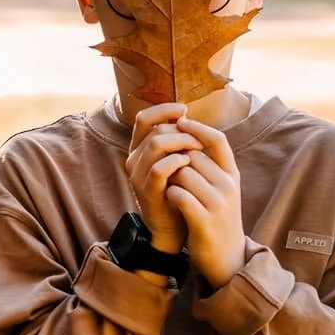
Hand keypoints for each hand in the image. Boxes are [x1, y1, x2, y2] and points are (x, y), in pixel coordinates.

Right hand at [124, 103, 196, 252]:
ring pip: (156, 144)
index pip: (144, 118)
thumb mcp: (175, 159)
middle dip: (182, 131)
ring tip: (198, 150)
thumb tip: (184, 114)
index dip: (164, 110)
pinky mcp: (146, 191)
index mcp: (139, 149)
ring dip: (182, 142)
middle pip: (156, 130)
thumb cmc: (179, 188)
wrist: (174, 224)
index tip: (185, 111)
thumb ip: (175, 139)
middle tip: (200, 140)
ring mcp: (137, 176)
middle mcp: (133, 160)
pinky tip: (189, 163)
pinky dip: (177, 161)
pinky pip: (160, 168)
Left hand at [163, 117, 245, 287]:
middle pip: (193, 155)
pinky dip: (170, 195)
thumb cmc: (216, 220)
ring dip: (170, 178)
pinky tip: (169, 200)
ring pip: (184, 173)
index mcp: (232, 174)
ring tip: (169, 189)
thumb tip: (189, 141)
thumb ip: (209, 168)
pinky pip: (180, 195)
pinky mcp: (205, 220)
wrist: (226, 258)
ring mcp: (219, 203)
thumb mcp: (220, 190)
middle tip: (167, 173)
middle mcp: (229, 185)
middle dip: (175, 160)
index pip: (218, 140)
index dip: (198, 128)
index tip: (180, 121)